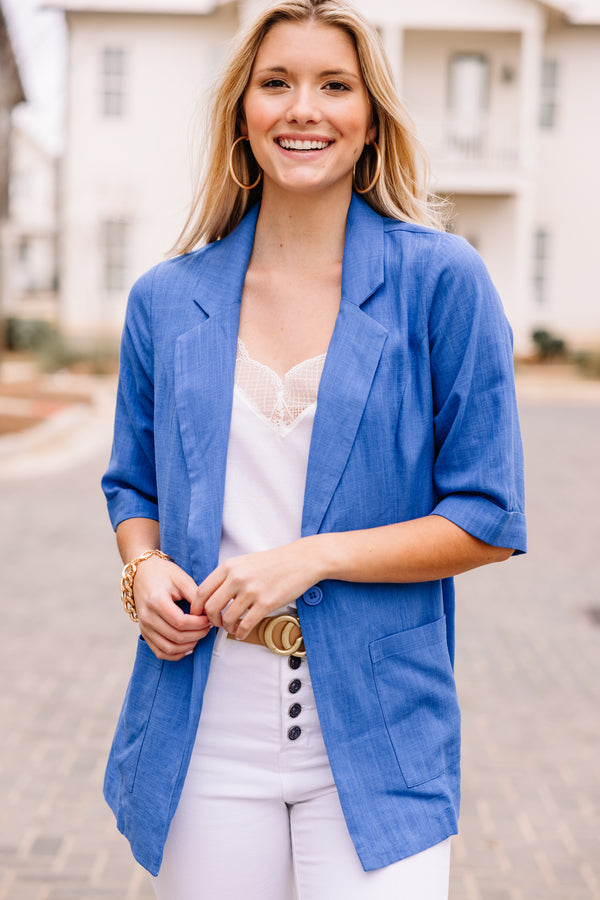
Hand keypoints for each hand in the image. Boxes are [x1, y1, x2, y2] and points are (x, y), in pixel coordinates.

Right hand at [133, 555, 211, 660]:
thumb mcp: (182, 579)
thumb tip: (208, 612)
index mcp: (156, 601)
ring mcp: (144, 627)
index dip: (199, 624)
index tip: (208, 618)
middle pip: (176, 637)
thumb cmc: (163, 573)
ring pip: (169, 648)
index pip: (181, 622)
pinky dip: (175, 654)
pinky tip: (188, 647)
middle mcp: (147, 617)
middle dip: (197, 635)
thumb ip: (196, 595)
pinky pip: (159, 652)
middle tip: (208, 626)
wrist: (142, 573)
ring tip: (200, 635)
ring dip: (188, 646)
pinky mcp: (144, 633)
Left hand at [191, 540, 316, 639]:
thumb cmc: (273, 562)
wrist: (301, 560)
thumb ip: (227, 576)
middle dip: (211, 620)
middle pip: (211, 608)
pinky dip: (241, 633)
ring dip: (227, 628)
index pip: (201, 591)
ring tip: (233, 628)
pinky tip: (242, 633)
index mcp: (228, 566)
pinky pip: (245, 625)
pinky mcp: (266, 603)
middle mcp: (237, 578)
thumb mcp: (244, 562)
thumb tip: (212, 597)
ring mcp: (251, 591)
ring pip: (227, 619)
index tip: (199, 615)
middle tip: (217, 623)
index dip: (196, 607)